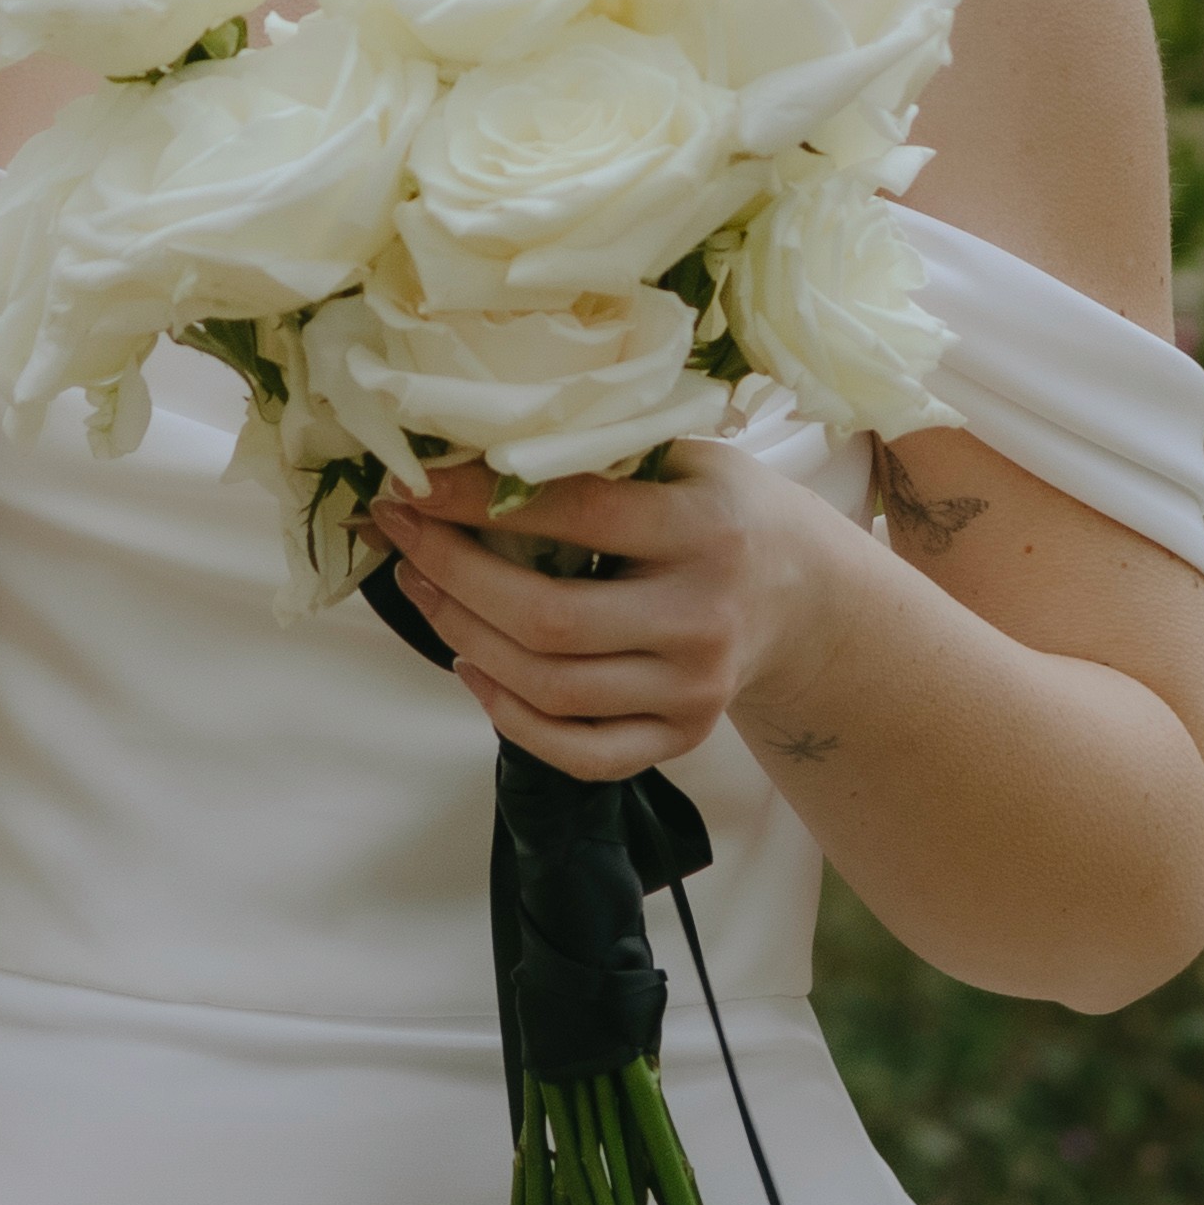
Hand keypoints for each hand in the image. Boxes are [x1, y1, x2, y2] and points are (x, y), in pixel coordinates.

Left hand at [369, 443, 853, 785]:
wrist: (801, 593)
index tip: (413, 485)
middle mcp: (703, 619)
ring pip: (552, 689)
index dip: (480, 500)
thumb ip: (597, 458)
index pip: (577, 514)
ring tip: (422, 589)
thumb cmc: (718, 508)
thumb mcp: (682, 459)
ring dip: (464, 639)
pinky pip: (581, 752)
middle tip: (402, 538)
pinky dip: (511, 719)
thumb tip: (461, 451)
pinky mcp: (681, 739)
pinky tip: (471, 669)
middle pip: (550, 621)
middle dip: (454, 576)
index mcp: (705, 530)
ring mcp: (694, 692)